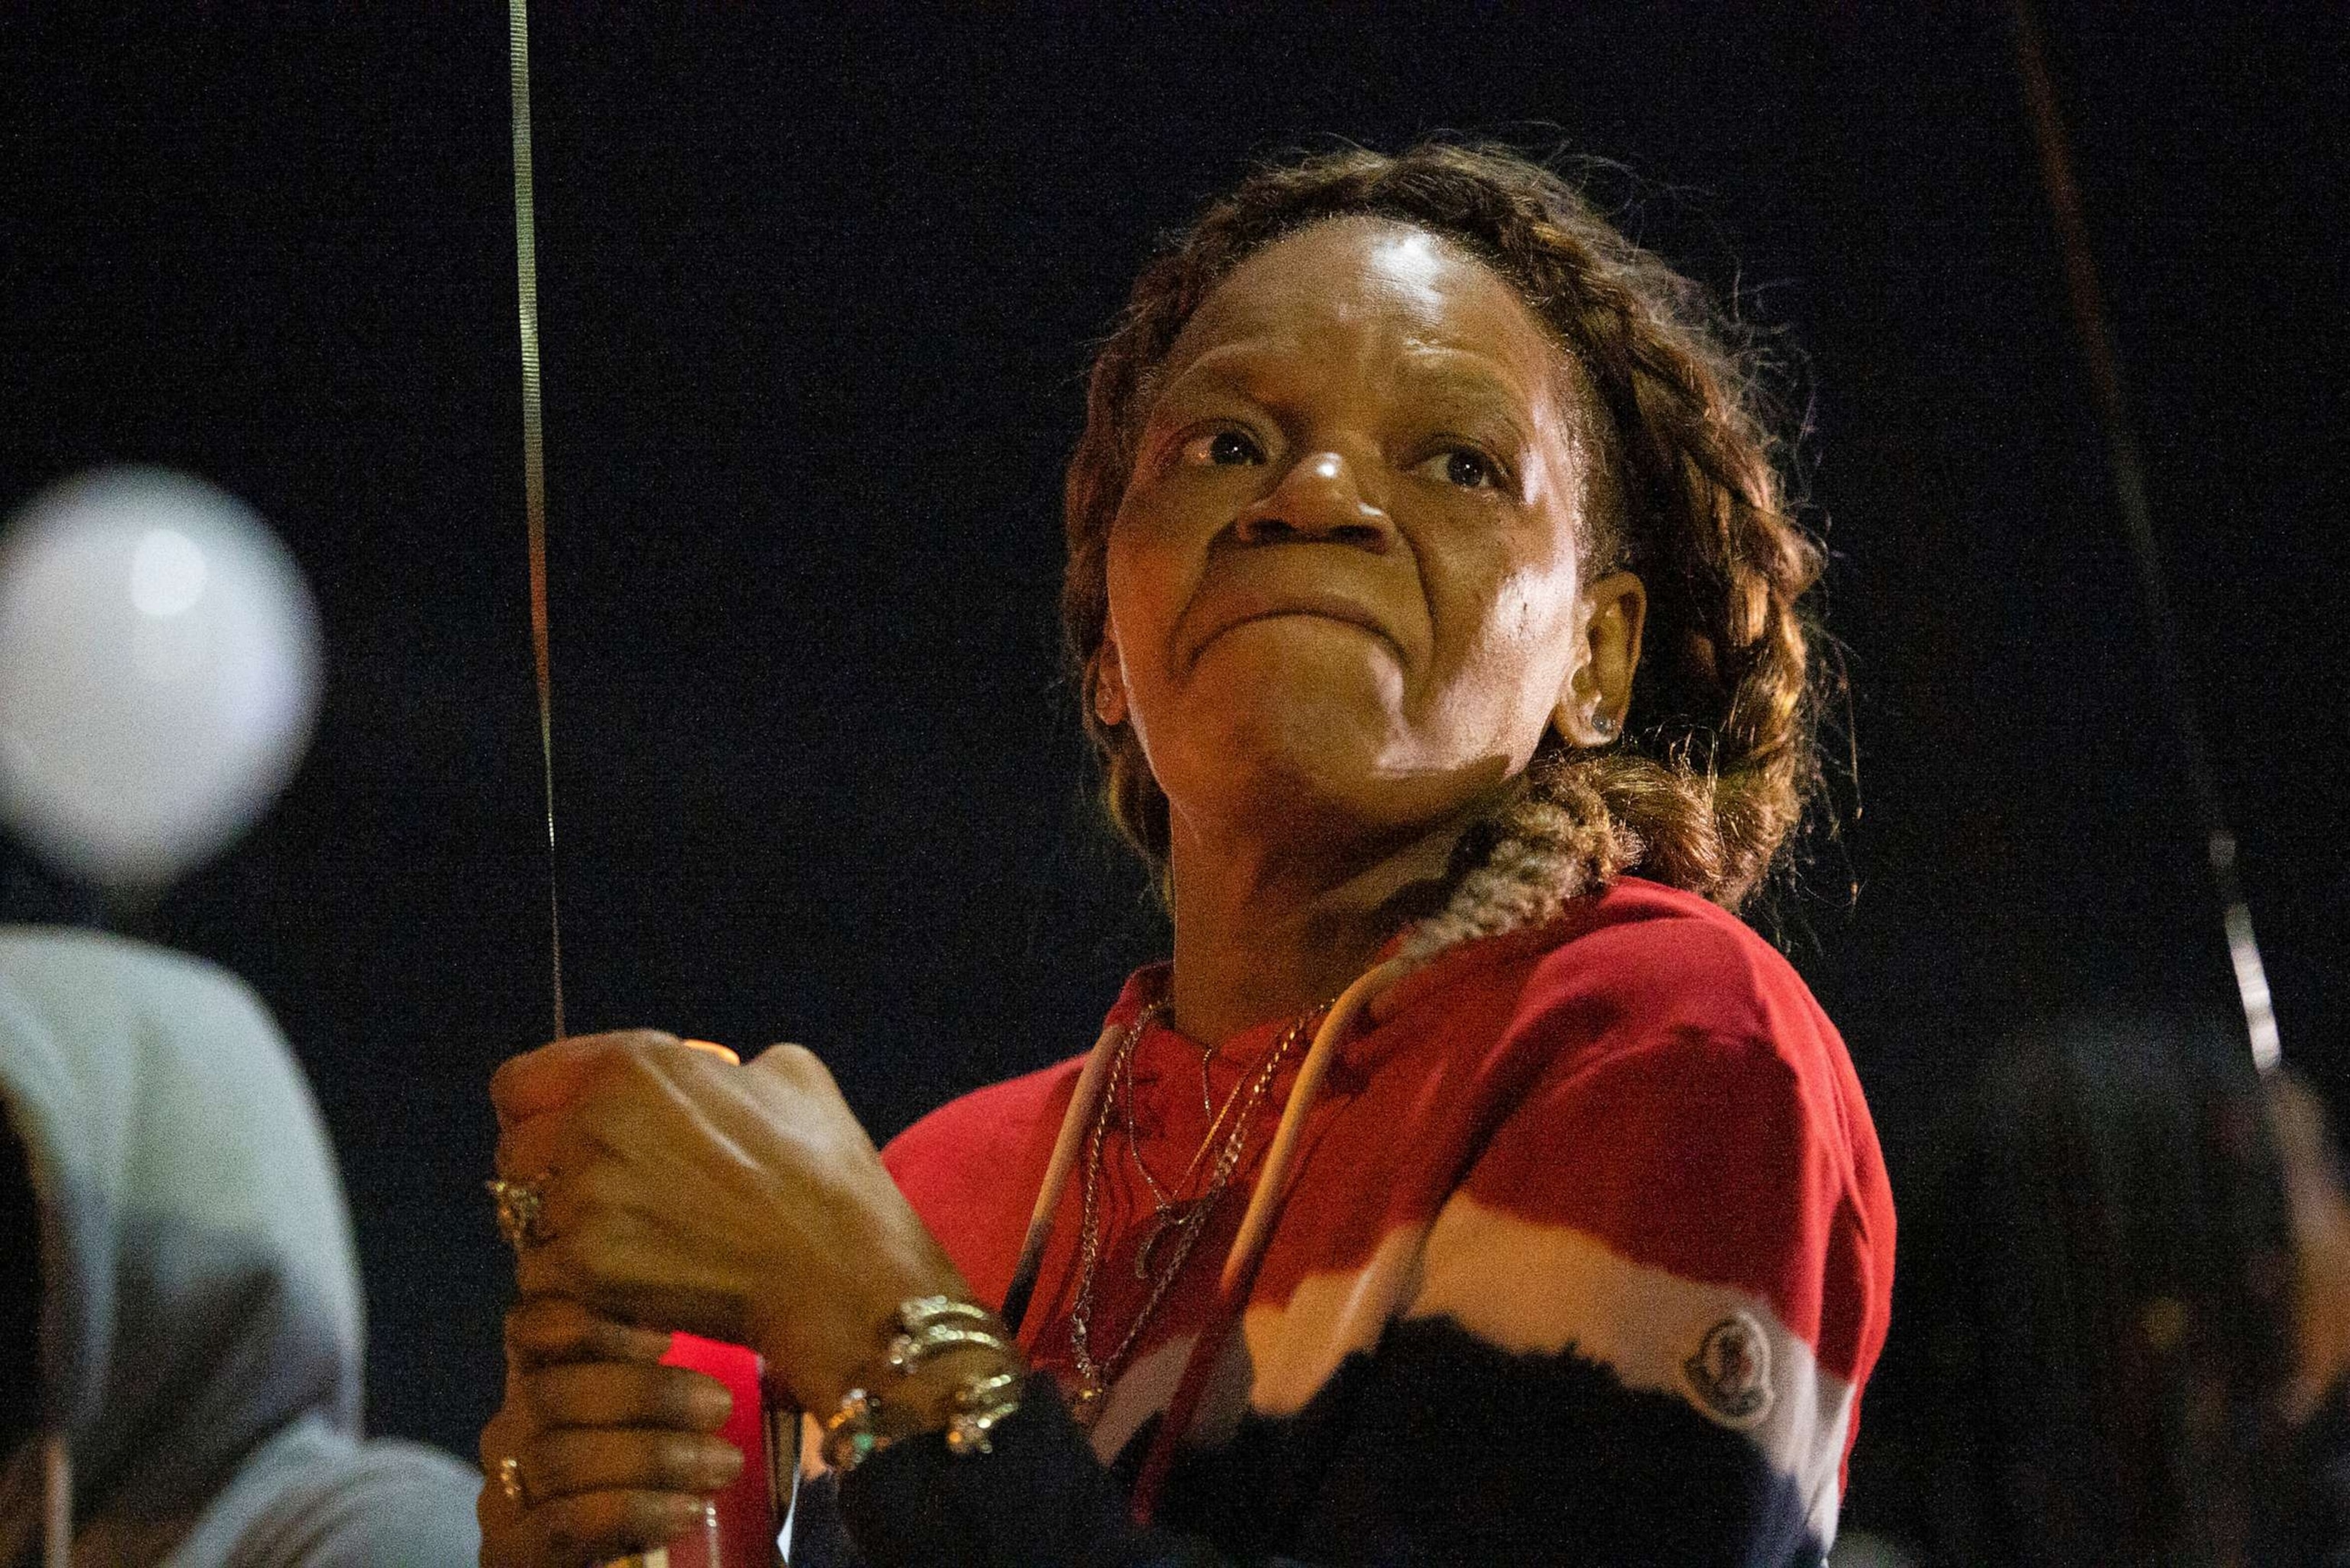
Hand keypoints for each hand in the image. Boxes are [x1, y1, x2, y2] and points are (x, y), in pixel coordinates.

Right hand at [477, 1297, 740, 1567]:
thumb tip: (734, 1332)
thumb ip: (674, 1388)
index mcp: (543, 1386)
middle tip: (719, 1407)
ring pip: (556, 1457)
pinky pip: (560, 1523)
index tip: (665, 1337)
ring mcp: (500, 1498)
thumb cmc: (665, 1492)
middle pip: (549, 1391)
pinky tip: (686, 1512)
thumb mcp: (670, 1425)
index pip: (533, 1330)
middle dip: (643, 1394)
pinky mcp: (507, 1556)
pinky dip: (629, 1511)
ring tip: (722, 1465)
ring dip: (649, 1456)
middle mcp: (509, 1435)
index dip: (588, 1324)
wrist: (642, 1563)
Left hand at [490, 1030, 967, 1410]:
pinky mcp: (587, 1267)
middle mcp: (596, 1123)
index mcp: (636, 1067)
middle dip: (549, 1178)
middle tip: (603, 1203)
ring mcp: (587, 1198)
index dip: (537, 1109)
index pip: (520, 1083)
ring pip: (526, 1220)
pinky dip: (579, 1286)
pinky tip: (633, 1285)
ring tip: (626, 1250)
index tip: (562, 1135)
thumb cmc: (825, 1173)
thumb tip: (707, 1074)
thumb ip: (722, 1066)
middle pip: (515, 1153)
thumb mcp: (792, 1076)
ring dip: (563, 1235)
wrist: (839, 1273)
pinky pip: (546, 1275)